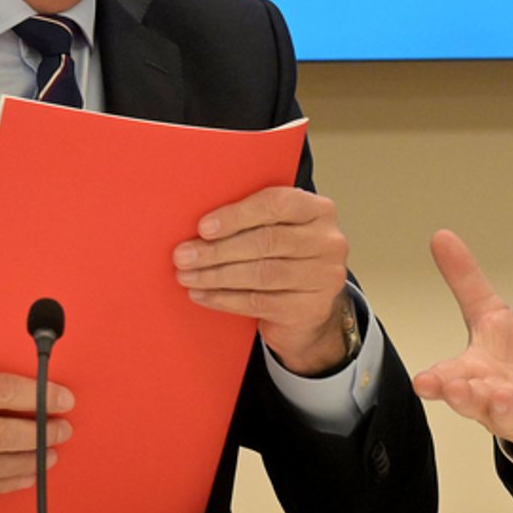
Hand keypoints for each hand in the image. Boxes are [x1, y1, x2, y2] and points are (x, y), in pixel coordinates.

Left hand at [173, 186, 350, 374]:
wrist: (309, 307)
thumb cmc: (284, 258)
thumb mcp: (277, 230)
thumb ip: (251, 220)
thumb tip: (198, 225)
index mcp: (319, 210)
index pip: (278, 204)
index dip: (237, 215)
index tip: (203, 227)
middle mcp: (329, 242)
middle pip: (267, 241)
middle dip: (218, 249)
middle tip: (183, 255)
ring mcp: (324, 277)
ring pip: (261, 274)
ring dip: (217, 275)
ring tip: (187, 276)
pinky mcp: (311, 308)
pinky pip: (259, 302)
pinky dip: (225, 299)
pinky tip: (203, 295)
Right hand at [412, 229, 512, 455]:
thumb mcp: (491, 314)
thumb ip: (465, 281)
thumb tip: (441, 236)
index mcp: (470, 374)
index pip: (446, 378)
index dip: (434, 381)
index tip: (422, 381)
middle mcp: (488, 400)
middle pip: (470, 402)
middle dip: (463, 396)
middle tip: (454, 388)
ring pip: (503, 418)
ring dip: (501, 407)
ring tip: (502, 394)